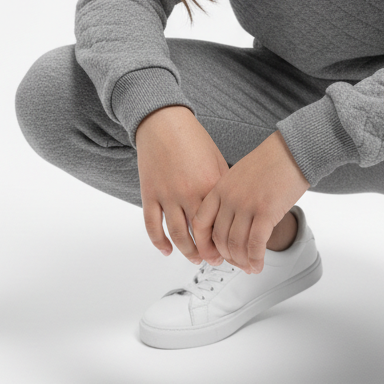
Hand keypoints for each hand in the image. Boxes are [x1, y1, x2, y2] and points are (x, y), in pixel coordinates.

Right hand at [135, 105, 229, 262]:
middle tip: (213, 261)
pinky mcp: (149, 194)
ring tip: (194, 258)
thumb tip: (233, 209)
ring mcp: (167, 195)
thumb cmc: (192, 139)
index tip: (231, 248)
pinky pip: (152, 225)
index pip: (220, 222)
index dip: (226, 240)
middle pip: (200, 234)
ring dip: (187, 251)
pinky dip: (159, 242)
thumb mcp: (217, 161)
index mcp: (209, 184)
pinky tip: (167, 250)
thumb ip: (223, 186)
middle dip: (208, 253)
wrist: (163, 122)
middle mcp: (188, 193)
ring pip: (177, 235)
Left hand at [190, 130, 309, 274]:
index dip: (204, 245)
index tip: (211, 256)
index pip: (200, 223)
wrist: (293, 150)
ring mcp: (246, 205)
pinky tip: (258, 265)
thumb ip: (230, 196)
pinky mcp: (266, 212)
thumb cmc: (271, 161)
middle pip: (218, 238)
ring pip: (236, 244)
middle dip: (226, 257)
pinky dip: (255, 259)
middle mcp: (229, 198)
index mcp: (220, 188)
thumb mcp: (239, 175)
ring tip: (248, 267)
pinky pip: (255, 244)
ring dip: (241, 261)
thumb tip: (230, 224)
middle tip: (235, 263)